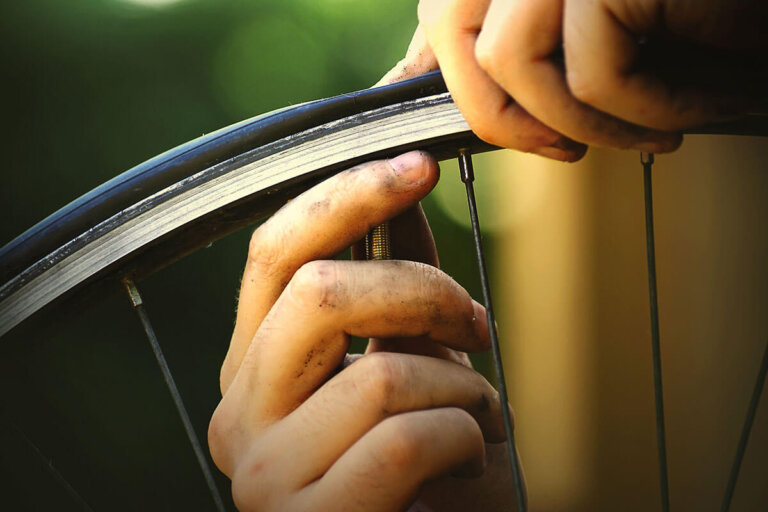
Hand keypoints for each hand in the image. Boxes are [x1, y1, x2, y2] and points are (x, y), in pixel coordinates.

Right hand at [209, 151, 519, 510]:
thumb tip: (398, 203)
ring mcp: (264, 476)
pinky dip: (467, 438)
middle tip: (475, 324)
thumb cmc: (420, 471)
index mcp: (253, 370)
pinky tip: (470, 460)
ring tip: (483, 415)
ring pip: (379, 374)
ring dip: (464, 388)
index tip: (416, 168)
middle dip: (422, 290)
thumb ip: (393, 293)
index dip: (345, 198)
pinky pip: (407, 439)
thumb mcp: (409, 366)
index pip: (273, 256)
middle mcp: (238, 417)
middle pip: (317, 294)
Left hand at [382, 0, 765, 157]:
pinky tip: (690, 116)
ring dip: (581, 123)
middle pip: (450, 26)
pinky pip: (595, 76)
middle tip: (562, 151)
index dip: (447, 74)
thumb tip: (447, 87)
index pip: (443, 11)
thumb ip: (532, 44)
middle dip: (498, 113)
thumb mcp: (607, 26)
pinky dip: (646, 113)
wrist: (767, 5)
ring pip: (514, 61)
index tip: (499, 129)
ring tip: (647, 140)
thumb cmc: (707, 13)